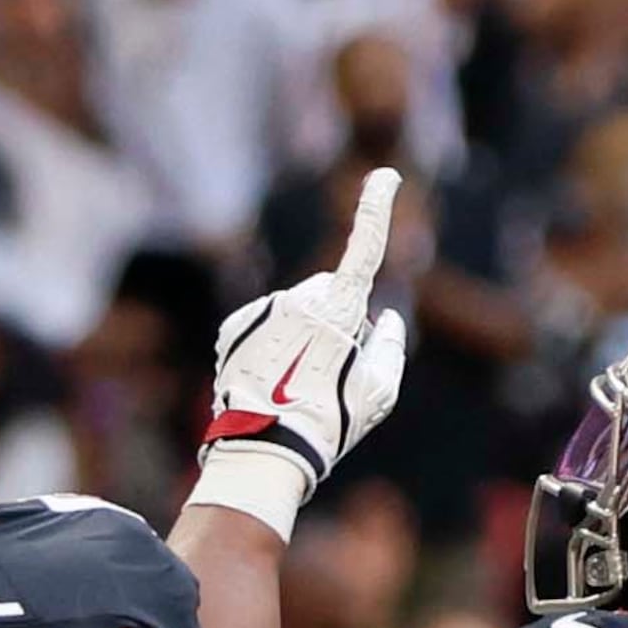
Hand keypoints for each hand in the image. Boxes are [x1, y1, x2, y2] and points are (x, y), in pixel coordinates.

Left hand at [191, 166, 410, 536]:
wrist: (263, 451)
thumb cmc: (330, 424)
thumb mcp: (380, 393)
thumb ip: (392, 348)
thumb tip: (388, 319)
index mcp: (340, 310)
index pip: (365, 249)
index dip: (377, 209)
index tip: (386, 176)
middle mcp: (299, 298)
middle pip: (329, 292)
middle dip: (336, 317)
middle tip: (332, 370)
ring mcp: (264, 310)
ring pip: (294, 309)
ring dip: (300, 334)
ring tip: (295, 383)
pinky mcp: (235, 325)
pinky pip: (264, 323)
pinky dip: (271, 343)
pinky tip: (270, 379)